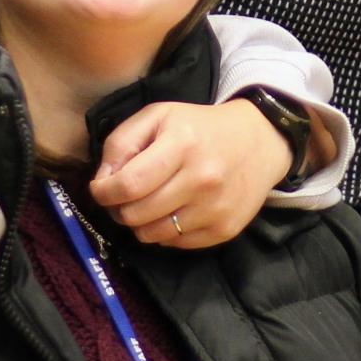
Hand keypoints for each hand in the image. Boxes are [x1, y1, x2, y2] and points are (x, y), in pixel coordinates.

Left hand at [89, 98, 285, 247]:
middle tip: (124, 197)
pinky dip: (165, 232)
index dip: (104, 192)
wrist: (259, 142)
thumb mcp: (159, 116)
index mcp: (182, 144)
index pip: (128, 185)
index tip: (101, 188)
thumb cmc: (200, 127)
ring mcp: (215, 208)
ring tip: (148, 203)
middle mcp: (202, 179)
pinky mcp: (224, 230)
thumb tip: (102, 180)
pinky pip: (175, 244)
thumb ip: (122, 142)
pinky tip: (173, 211)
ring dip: (141, 223)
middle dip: (119, 208)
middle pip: (136, 214)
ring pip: (152, 235)